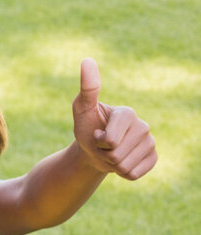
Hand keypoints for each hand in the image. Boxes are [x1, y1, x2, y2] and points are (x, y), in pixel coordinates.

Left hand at [71, 58, 156, 180]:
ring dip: (111, 165)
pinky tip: (122, 161)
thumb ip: (87, 88)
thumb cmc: (87, 128)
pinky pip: (134, 174)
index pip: (110, 140)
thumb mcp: (82, 110)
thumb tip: (87, 60)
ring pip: (125, 166)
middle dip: (104, 155)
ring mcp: (150, 142)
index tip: (98, 133)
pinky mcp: (153, 157)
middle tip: (102, 146)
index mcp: (128, 113)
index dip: (98, 142)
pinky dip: (122, 174)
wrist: (93, 151)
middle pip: (117, 155)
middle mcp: (143, 125)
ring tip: (110, 153)